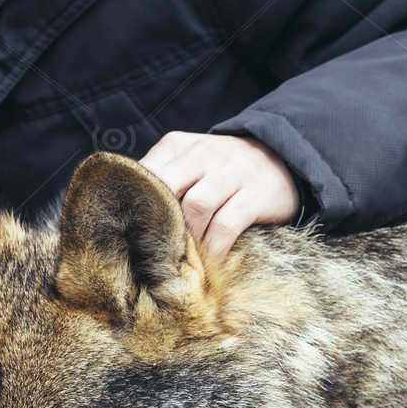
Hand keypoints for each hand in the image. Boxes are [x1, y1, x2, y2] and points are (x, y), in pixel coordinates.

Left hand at [135, 131, 299, 261]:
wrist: (283, 158)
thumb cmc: (224, 170)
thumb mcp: (191, 162)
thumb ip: (162, 178)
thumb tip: (123, 212)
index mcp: (179, 145)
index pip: (144, 171)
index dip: (132, 202)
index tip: (123, 231)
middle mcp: (203, 154)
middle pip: (166, 186)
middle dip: (156, 221)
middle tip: (148, 251)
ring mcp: (231, 172)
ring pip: (196, 206)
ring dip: (186, 237)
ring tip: (179, 260)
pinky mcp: (255, 194)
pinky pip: (226, 225)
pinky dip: (214, 248)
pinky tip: (208, 262)